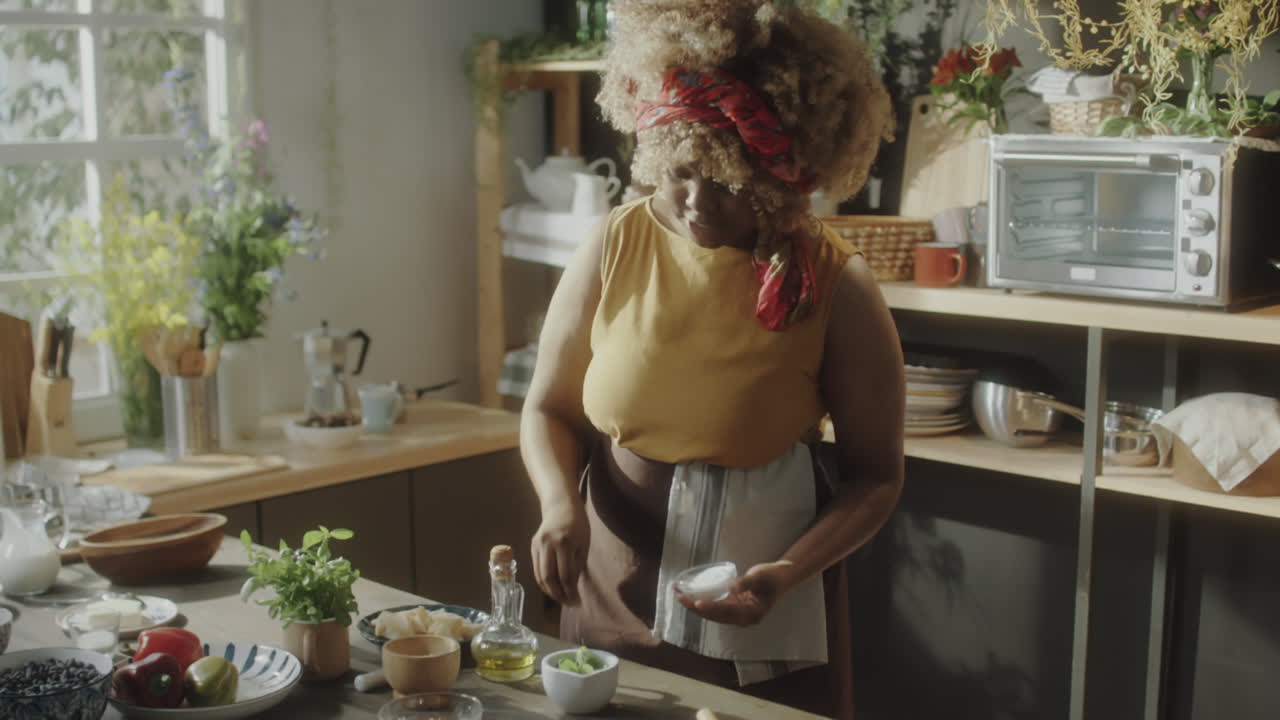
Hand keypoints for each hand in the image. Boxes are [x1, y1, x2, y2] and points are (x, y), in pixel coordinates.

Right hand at [531, 502, 589, 606]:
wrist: (561, 506)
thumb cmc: (578, 525)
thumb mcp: (584, 544)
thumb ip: (577, 565)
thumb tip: (572, 588)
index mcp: (565, 543)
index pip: (565, 575)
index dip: (570, 591)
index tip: (577, 602)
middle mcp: (548, 544)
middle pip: (549, 577)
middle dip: (558, 594)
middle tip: (567, 603)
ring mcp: (538, 544)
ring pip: (539, 575)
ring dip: (549, 590)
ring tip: (560, 597)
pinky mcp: (532, 546)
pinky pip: (536, 568)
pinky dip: (543, 581)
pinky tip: (551, 586)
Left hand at [676, 561, 797, 626]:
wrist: (782, 577)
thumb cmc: (772, 576)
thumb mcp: (761, 576)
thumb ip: (746, 582)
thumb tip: (731, 587)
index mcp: (752, 614)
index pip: (727, 612)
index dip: (711, 607)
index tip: (696, 602)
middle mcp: (743, 618)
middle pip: (715, 615)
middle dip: (696, 607)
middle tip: (679, 596)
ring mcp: (737, 614)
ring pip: (712, 613)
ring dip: (695, 605)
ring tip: (679, 595)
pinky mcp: (733, 608)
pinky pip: (715, 607)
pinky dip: (702, 602)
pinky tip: (690, 595)